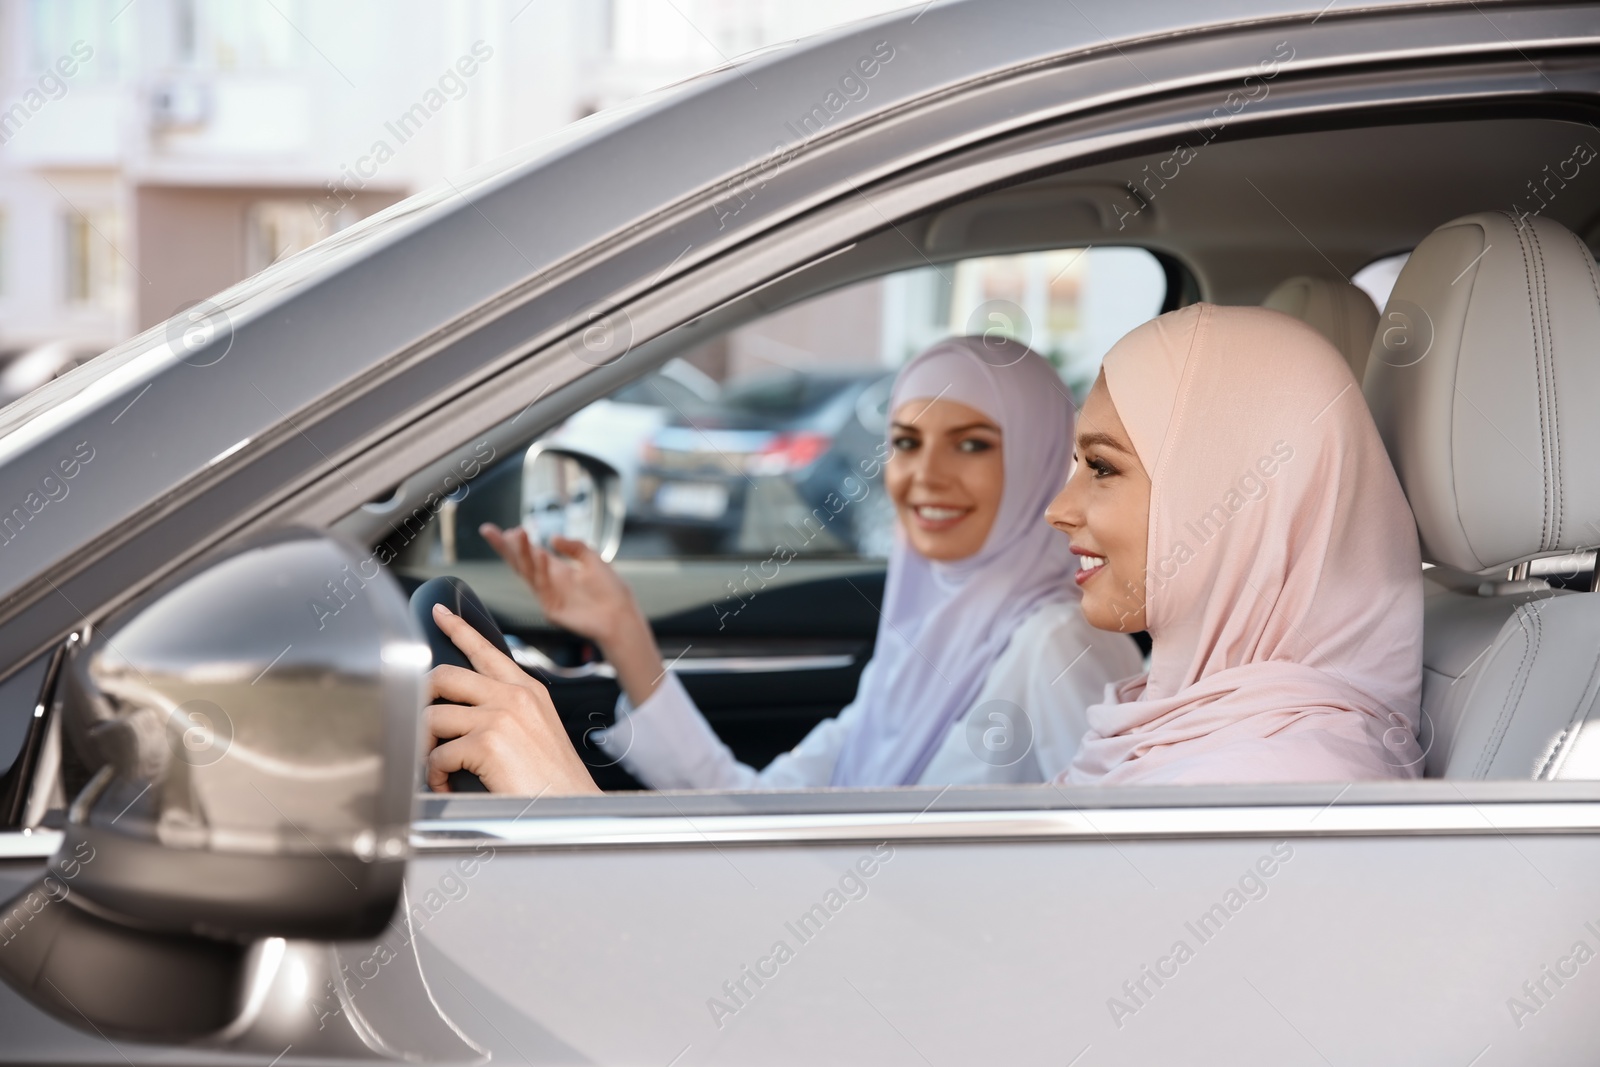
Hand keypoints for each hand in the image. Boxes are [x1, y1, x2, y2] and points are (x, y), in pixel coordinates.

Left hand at [425, 602, 599, 795]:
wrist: (575, 812)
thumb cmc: (556, 784)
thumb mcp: (537, 733)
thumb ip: (508, 714)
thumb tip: (463, 718)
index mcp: (529, 691)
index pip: (486, 650)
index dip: (458, 628)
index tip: (440, 613)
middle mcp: (515, 695)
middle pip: (444, 675)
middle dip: (421, 699)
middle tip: (419, 726)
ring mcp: (501, 715)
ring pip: (432, 715)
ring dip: (425, 746)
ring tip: (437, 768)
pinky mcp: (488, 742)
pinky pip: (438, 754)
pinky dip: (435, 774)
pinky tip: (447, 786)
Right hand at [480, 525, 636, 645]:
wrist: (621, 617)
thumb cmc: (611, 591)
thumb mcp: (593, 560)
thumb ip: (574, 547)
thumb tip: (552, 537)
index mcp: (557, 571)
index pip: (530, 554)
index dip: (513, 543)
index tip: (498, 529)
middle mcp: (548, 583)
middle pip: (520, 563)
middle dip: (505, 547)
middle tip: (489, 530)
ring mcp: (548, 596)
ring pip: (529, 572)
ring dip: (523, 552)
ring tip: (517, 533)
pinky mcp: (552, 609)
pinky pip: (544, 586)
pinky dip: (542, 569)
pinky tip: (541, 553)